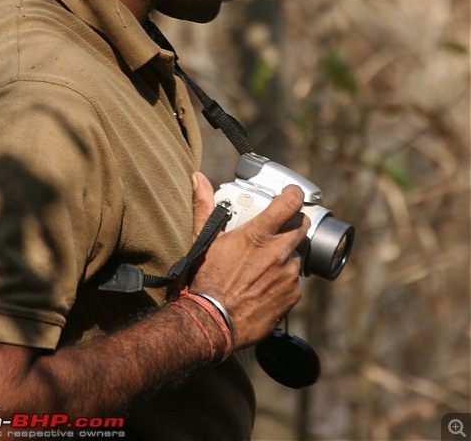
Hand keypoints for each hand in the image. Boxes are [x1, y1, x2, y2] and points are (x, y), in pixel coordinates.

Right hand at [190, 180, 308, 348]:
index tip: (292, 193)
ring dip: (286, 256)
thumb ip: (204, 206)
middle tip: (283, 226)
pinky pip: (294, 282)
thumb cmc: (207, 280)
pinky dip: (284, 280)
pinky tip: (266, 286)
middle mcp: (278, 252)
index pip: (289, 203)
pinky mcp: (292, 295)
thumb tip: (198, 178)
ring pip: (296, 256)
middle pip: (301, 226)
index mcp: (258, 235)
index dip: (294, 194)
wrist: (214, 321)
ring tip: (266, 264)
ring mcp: (288, 275)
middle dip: (295, 223)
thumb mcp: (205, 240)